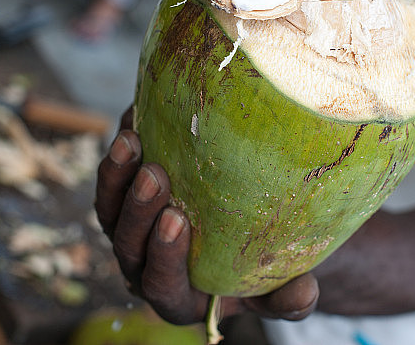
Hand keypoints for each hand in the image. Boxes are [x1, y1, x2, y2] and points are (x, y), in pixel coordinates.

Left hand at [94, 109, 318, 324]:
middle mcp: (144, 265)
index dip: (163, 255)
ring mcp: (129, 230)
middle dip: (137, 209)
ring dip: (116, 175)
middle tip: (155, 177)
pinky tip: (135, 117)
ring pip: (109, 207)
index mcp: (177, 295)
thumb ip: (288, 297)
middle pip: (127, 242)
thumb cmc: (257, 269)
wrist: (238, 239)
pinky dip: (121, 148)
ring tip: (131, 141)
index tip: (177, 221)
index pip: (160, 282)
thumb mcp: (276, 285)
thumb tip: (305, 291)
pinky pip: (113, 173)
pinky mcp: (124, 196)